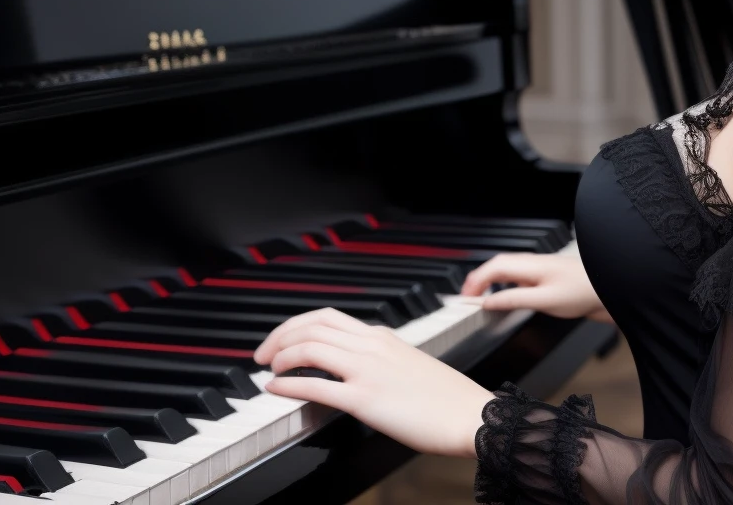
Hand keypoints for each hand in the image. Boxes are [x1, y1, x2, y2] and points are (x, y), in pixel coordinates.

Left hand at [255, 308, 492, 457]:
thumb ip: (379, 358)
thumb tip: (350, 366)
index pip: (325, 317)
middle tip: (262, 356)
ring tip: (269, 371)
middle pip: (310, 327)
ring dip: (280, 357)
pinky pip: (317, 386)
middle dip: (278, 337)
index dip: (293, 325)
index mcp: (381, 336)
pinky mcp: (366, 400)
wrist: (470, 415)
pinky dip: (288, 384)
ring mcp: (367, 371)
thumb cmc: (445, 397)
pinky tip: (275, 390)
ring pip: (309, 348)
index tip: (279, 340)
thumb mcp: (408, 362)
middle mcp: (371, 346)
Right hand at [461, 250, 609, 321]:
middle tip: (467, 299)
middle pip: (496, 266)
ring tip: (479, 298)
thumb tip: (489, 302)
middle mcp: (531, 264)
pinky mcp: (545, 279)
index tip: (463, 298)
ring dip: (490, 282)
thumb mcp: (544, 300)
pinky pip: (516, 278)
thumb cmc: (583, 291)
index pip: (492, 268)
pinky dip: (503, 286)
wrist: (609, 289)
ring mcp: (538, 270)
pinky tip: (504, 297)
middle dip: (478, 281)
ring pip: (506, 271)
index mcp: (529, 265)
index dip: (474, 282)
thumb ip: (514, 300)